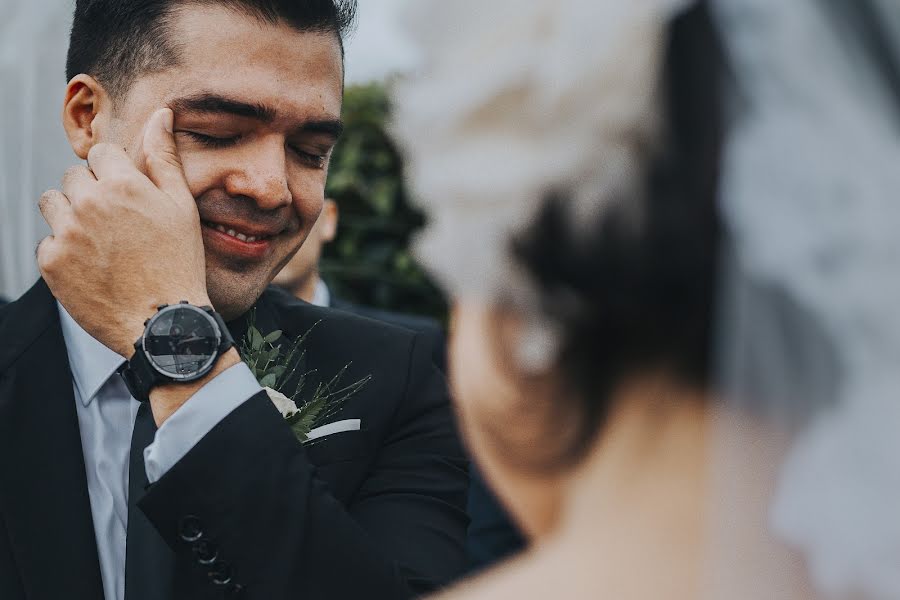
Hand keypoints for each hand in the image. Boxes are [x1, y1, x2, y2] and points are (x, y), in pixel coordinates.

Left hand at [38, 108, 209, 357]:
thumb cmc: (180, 264)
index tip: (129, 198)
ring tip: (101, 243)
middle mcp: (90, 203)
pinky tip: (93, 267)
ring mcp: (67, 233)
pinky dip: (65, 252)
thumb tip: (161, 114)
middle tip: (118, 226)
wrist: (163, 323)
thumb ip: (165, 158)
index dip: (116, 174)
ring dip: (71, 216)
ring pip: (53, 203)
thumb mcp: (182, 207)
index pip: (102, 154)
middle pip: (74, 177)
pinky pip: (48, 242)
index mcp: (124, 184)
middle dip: (92, 194)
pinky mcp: (51, 262)